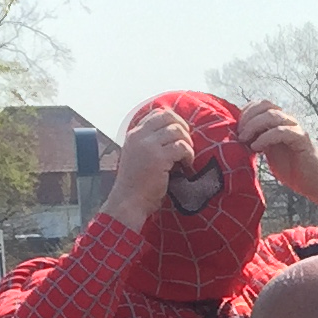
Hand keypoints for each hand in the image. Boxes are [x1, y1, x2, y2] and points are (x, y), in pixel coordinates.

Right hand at [103, 103, 193, 230]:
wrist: (128, 203)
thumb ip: (148, 144)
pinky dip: (188, 155)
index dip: (173, 120)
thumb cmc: (135, 186)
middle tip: (187, 143)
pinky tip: (187, 165)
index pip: (156, 114)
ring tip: (187, 157)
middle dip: (183, 127)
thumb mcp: (137, 157)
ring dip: (187, 143)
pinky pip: (181, 147)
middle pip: (168, 116)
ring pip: (177, 130)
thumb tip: (172, 135)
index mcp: (133, 134)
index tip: (180, 134)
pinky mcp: (159, 158)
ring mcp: (149, 146)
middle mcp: (139, 136)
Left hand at [236, 98, 317, 213]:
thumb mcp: (270, 154)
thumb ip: (260, 142)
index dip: (247, 112)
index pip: (262, 105)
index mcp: (281, 123)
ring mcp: (296, 129)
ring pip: (272, 115)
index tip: (236, 127)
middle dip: (248, 117)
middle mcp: (289, 122)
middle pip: (266, 105)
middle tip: (239, 134)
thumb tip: (240, 137)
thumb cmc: (293, 172)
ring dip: (254, 126)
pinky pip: (281, 132)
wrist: (315, 185)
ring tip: (244, 140)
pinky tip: (256, 148)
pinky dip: (265, 138)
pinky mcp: (302, 140)